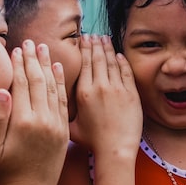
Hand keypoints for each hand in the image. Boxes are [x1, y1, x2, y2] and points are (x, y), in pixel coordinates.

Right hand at [0, 39, 69, 184]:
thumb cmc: (5, 171)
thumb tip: (1, 90)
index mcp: (22, 121)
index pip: (21, 84)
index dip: (19, 65)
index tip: (16, 49)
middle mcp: (42, 120)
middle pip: (38, 81)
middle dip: (34, 60)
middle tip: (31, 42)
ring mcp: (56, 124)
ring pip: (52, 87)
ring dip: (48, 66)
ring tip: (43, 49)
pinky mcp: (64, 130)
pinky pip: (64, 100)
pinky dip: (61, 83)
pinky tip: (58, 69)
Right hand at [70, 35, 141, 152]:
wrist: (115, 149)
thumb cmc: (93, 142)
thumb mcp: (71, 127)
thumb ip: (65, 112)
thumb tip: (54, 104)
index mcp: (83, 93)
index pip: (84, 64)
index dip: (84, 49)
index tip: (83, 39)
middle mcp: (100, 87)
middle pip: (97, 58)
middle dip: (95, 44)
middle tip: (93, 34)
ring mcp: (117, 89)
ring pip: (111, 62)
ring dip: (108, 48)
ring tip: (105, 38)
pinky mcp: (131, 94)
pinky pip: (126, 72)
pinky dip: (122, 62)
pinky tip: (118, 55)